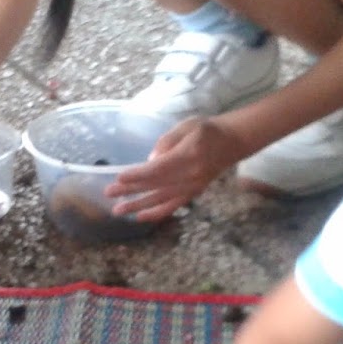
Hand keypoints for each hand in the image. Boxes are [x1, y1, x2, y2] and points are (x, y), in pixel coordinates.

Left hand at [104, 116, 242, 220]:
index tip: (119, 177)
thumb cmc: (208, 129)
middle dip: (131, 190)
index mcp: (190, 155)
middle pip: (156, 185)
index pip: (159, 168)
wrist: (233, 142)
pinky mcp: (194, 193)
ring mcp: (193, 187)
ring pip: (161, 199)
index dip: (138, 174)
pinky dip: (156, 213)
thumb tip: (150, 161)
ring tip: (118, 210)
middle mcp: (192, 175)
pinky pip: (173, 206)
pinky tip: (139, 217)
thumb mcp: (187, 126)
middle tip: (109, 194)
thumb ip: (167, 141)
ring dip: (138, 205)